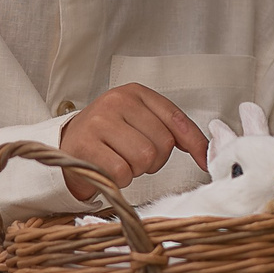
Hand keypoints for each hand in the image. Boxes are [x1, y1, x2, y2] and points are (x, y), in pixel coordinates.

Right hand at [56, 84, 206, 201]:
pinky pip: (122, 172)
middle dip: (153, 160)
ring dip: (136, 170)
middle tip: (133, 156)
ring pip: (144, 158)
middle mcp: (117, 102)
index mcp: (135, 93)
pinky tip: (108, 168)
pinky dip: (119, 178)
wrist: (67, 144)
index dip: (194, 143)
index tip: (204, 160)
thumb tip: (206, 151)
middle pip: (162, 144)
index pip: (175, 118)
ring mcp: (100, 122)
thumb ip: (172, 131)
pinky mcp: (87, 146)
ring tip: (120, 160)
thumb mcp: (139, 122)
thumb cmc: (108, 135)